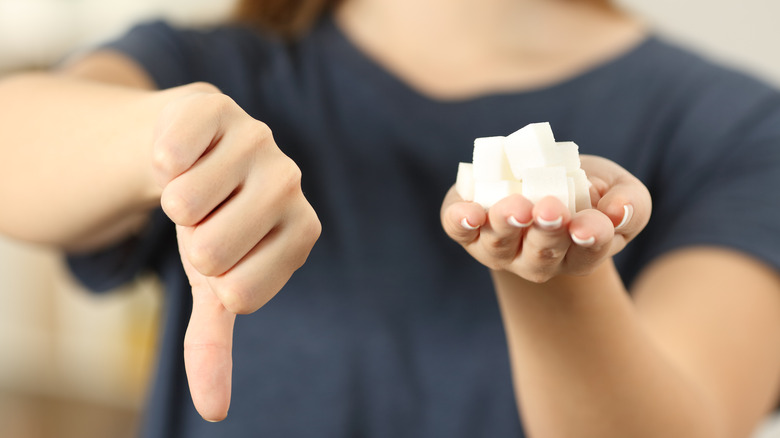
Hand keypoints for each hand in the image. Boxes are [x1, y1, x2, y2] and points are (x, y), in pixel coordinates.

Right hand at [152, 83, 320, 420]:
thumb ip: (215, 342)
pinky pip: (171, 150)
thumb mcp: (213, 286)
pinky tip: (180, 154)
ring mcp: (258, 140)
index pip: (240, 292)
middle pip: (209, 250)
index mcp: (302, 233)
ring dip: (172, 203)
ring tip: (195, 187)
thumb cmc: (211, 227)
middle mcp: (291, 183)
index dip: (212, 279)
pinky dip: (159, 160)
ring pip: (184, 202)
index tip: (222, 255)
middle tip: (204, 220)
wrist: (187, 158)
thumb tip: (213, 411)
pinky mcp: (218, 106)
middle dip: (188, 242)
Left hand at [441, 155, 649, 282]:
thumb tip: (620, 211)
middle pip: (542, 255)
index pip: (588, 251)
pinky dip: (460, 221)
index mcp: (579, 254)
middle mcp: (536, 260)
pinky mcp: (468, 229)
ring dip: (506, 225)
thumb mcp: (619, 190)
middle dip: (546, 232)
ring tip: (515, 207)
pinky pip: (459, 231)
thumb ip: (631, 205)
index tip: (587, 225)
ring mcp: (498, 248)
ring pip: (500, 245)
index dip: (589, 238)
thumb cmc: (586, 190)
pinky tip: (465, 212)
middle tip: (550, 210)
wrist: (538, 177)